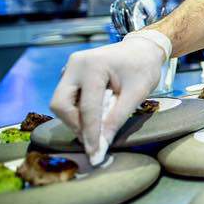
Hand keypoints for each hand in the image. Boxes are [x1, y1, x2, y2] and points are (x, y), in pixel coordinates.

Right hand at [49, 36, 164, 164]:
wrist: (142, 49)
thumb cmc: (143, 68)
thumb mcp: (137, 94)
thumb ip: (117, 119)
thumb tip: (102, 145)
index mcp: (93, 65)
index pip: (87, 108)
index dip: (90, 134)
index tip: (95, 154)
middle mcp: (75, 64)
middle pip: (61, 104)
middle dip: (75, 124)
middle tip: (94, 137)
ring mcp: (70, 68)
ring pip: (60, 103)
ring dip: (75, 118)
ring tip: (99, 122)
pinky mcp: (70, 74)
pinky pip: (66, 98)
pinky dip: (77, 110)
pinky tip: (97, 111)